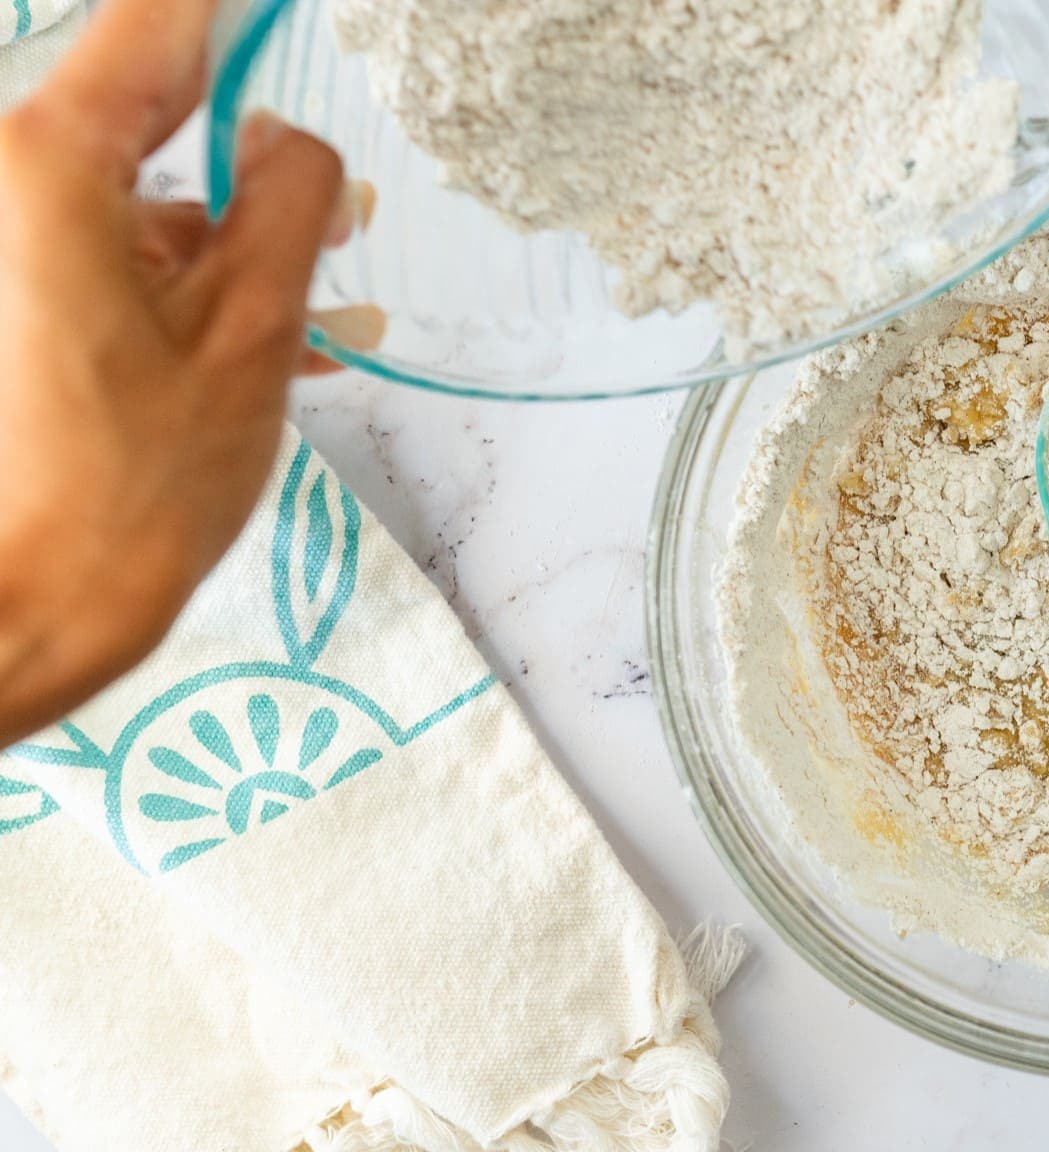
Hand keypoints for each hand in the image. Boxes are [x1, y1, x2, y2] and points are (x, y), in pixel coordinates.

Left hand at [0, 0, 368, 745]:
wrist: (21, 605)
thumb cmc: (131, 486)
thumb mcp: (252, 332)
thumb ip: (289, 203)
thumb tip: (294, 138)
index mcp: (51, 163)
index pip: (162, 19)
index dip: (246, 23)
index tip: (309, 37)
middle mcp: (7, 180)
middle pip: (151, 106)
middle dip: (255, 151)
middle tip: (338, 216)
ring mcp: (6, 238)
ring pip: (140, 187)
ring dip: (231, 234)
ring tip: (321, 312)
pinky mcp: (11, 292)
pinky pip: (110, 245)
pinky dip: (187, 278)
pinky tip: (266, 347)